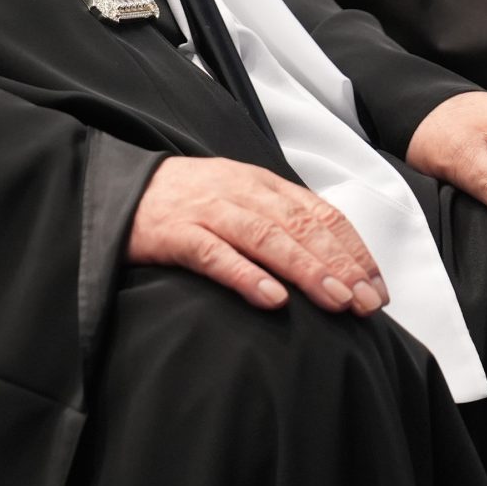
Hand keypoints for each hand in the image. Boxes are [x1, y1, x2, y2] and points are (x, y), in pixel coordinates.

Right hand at [125, 156, 388, 314]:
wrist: (110, 190)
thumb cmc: (182, 203)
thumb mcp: (236, 200)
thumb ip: (277, 221)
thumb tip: (331, 261)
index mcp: (258, 182)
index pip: (318, 212)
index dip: (352, 249)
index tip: (377, 287)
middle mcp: (237, 191)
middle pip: (299, 226)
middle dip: (339, 264)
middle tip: (366, 303)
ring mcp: (205, 210)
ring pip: (265, 237)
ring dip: (305, 269)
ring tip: (335, 302)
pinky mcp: (173, 233)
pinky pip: (214, 254)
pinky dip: (245, 275)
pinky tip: (271, 298)